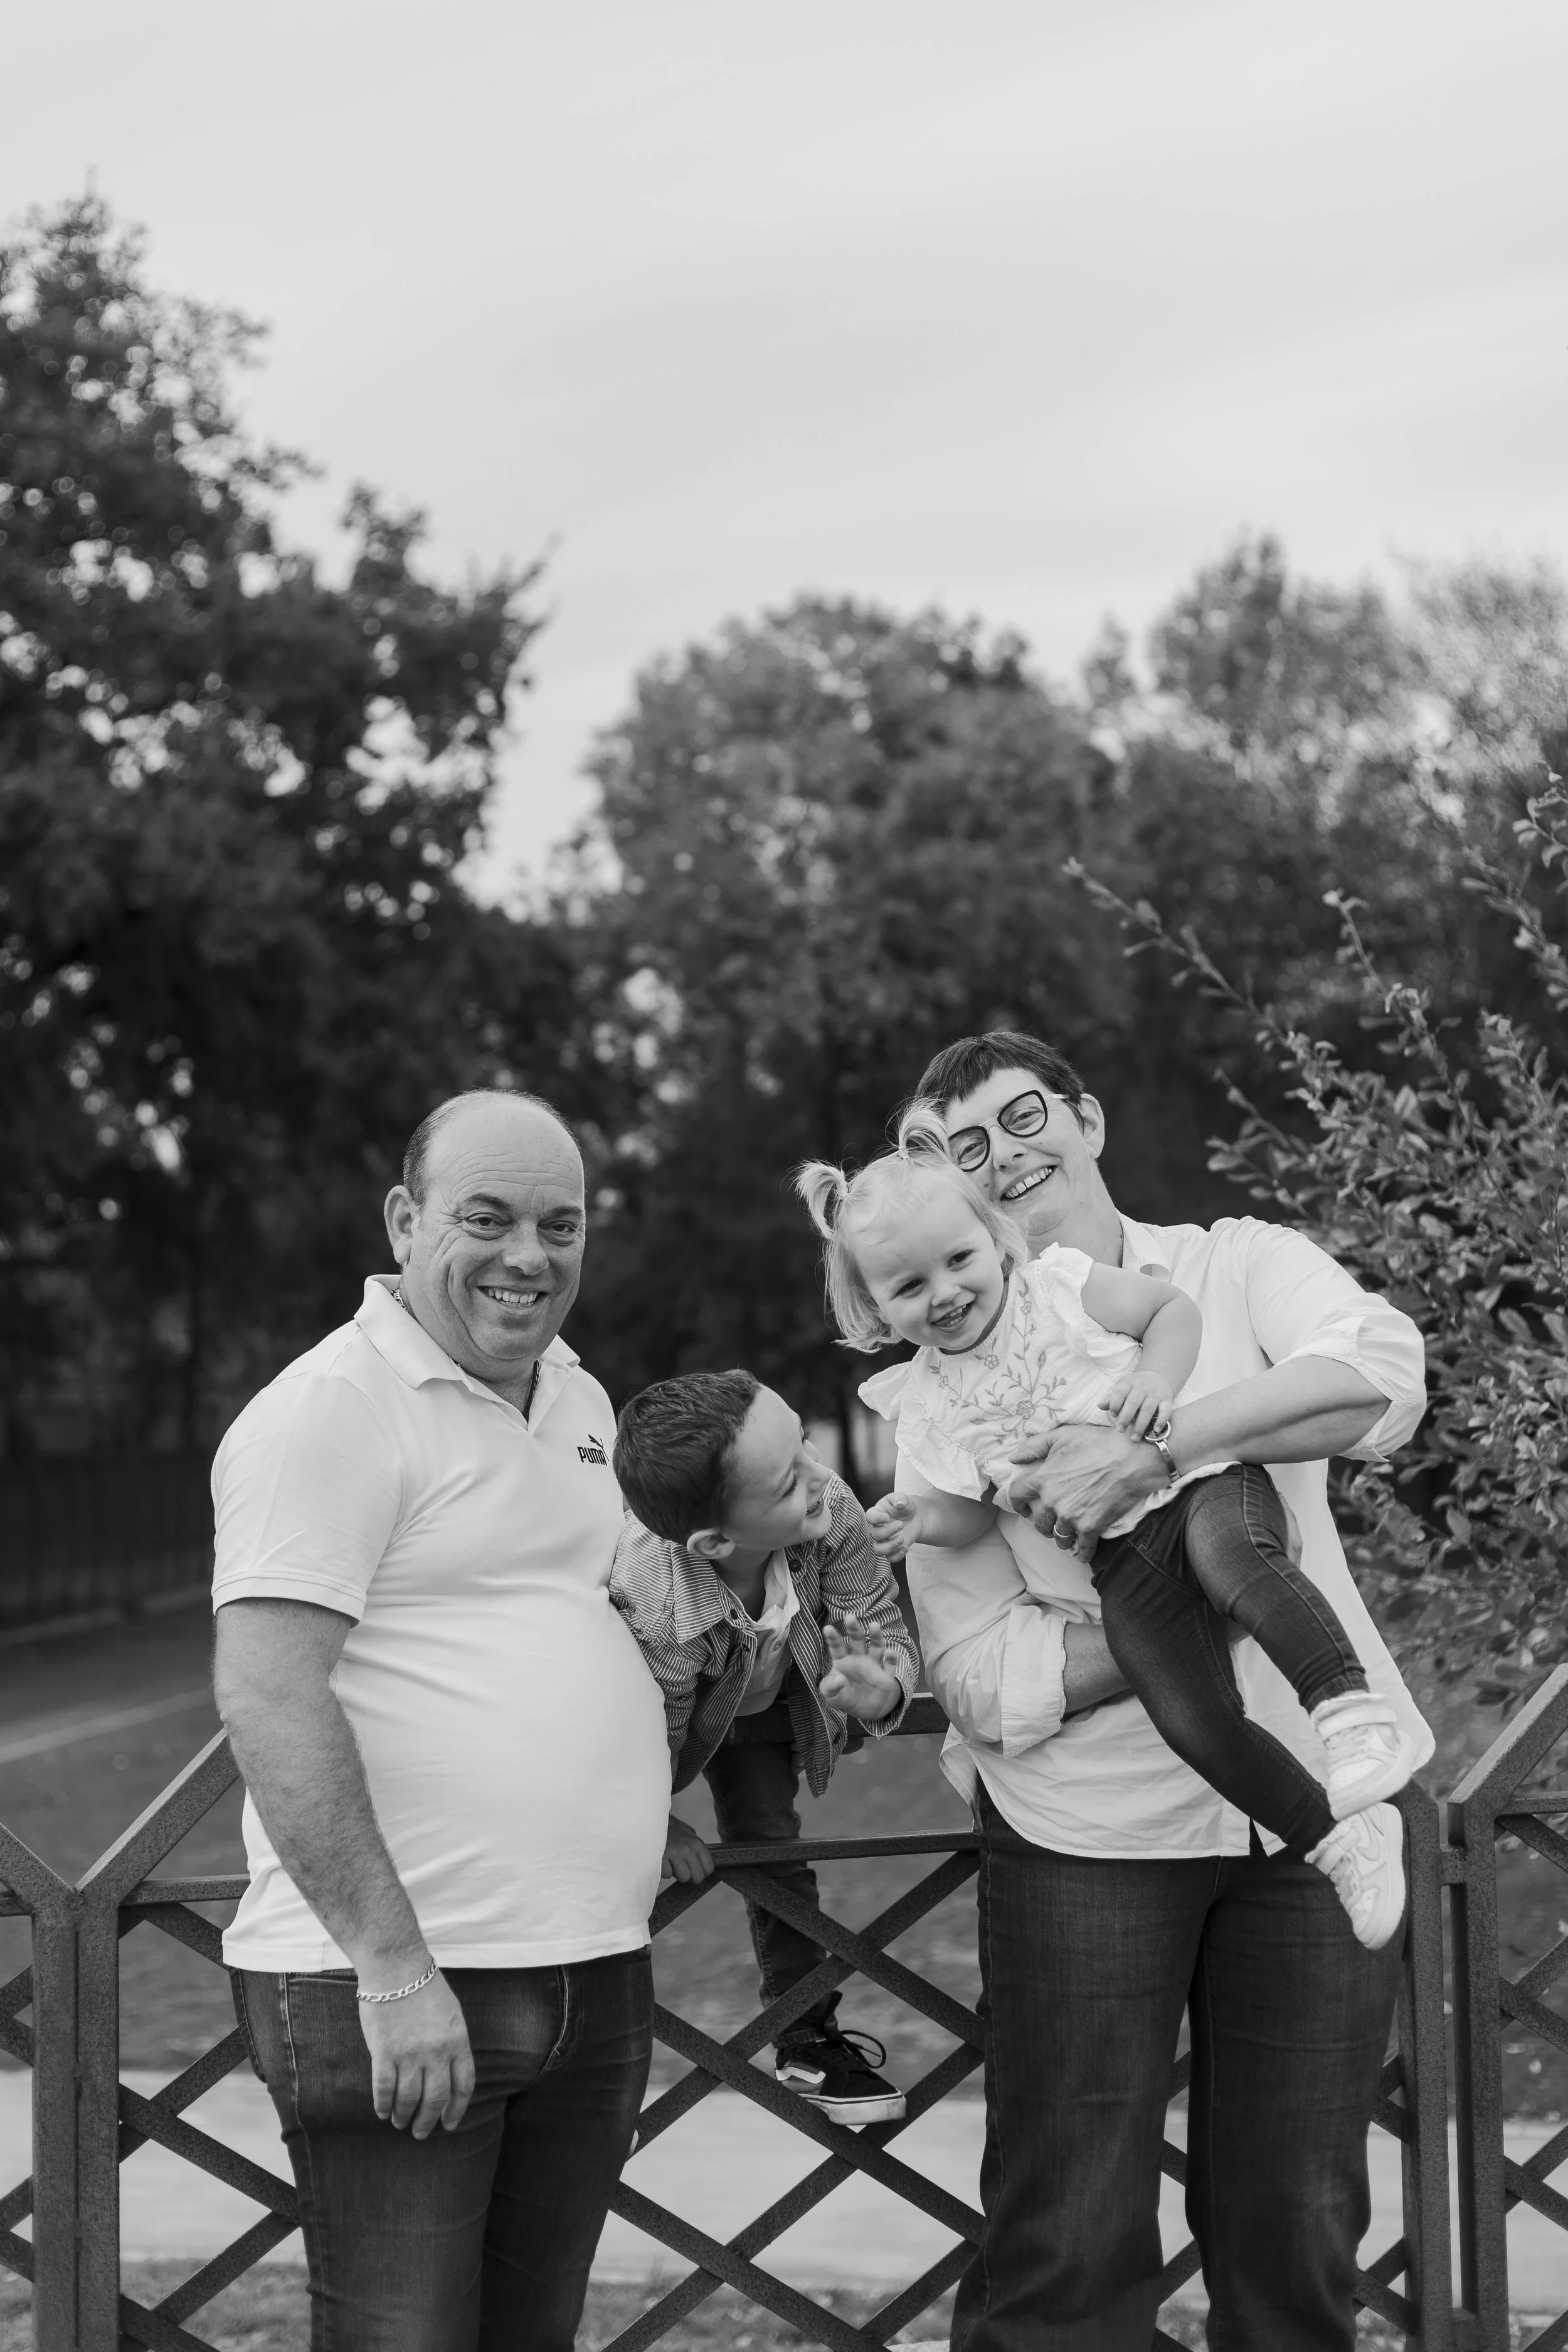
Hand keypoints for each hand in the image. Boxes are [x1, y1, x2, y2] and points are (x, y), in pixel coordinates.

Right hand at [357, 1964, 473, 2138]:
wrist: (396, 1967)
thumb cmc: (424, 1987)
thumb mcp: (451, 2013)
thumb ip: (452, 2043)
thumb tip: (449, 2074)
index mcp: (458, 2041)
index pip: (463, 2085)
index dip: (457, 2110)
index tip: (450, 2124)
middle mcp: (437, 2052)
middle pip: (436, 2099)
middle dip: (429, 2121)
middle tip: (421, 2133)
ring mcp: (410, 2054)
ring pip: (408, 2099)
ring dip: (404, 2116)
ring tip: (400, 2122)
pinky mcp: (384, 2053)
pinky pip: (383, 2089)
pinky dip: (383, 2105)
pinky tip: (382, 2112)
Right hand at [661, 1812, 714, 1885]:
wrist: (653, 1822)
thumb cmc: (672, 1829)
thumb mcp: (689, 1833)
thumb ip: (697, 1849)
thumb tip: (702, 1866)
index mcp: (696, 1843)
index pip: (709, 1868)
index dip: (703, 1872)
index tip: (697, 1871)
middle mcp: (687, 1849)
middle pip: (698, 1877)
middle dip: (692, 1876)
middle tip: (685, 1870)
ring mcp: (674, 1854)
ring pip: (683, 1878)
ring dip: (678, 1873)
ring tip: (673, 1863)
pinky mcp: (661, 1859)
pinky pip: (668, 1875)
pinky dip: (665, 1870)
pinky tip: (664, 1861)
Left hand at [819, 1616, 903, 1721]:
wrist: (864, 1711)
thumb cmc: (844, 1697)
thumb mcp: (831, 1695)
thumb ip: (830, 1687)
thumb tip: (839, 1677)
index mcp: (843, 1661)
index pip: (837, 1647)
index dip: (833, 1638)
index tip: (827, 1628)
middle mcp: (859, 1659)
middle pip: (857, 1641)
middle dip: (854, 1629)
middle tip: (850, 1617)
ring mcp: (874, 1666)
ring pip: (876, 1647)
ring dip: (876, 1636)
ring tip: (874, 1625)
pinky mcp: (886, 1676)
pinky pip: (890, 1665)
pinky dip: (891, 1658)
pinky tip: (890, 1653)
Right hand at [866, 1492, 924, 1560]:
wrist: (915, 1516)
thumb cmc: (904, 1506)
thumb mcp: (903, 1498)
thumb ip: (900, 1498)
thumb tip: (899, 1503)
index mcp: (877, 1513)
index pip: (869, 1517)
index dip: (876, 1519)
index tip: (886, 1517)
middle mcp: (878, 1528)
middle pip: (874, 1534)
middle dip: (887, 1531)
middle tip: (901, 1524)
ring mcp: (884, 1540)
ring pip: (878, 1550)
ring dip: (889, 1546)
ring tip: (902, 1539)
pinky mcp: (893, 1549)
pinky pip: (890, 1558)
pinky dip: (898, 1555)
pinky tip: (906, 1547)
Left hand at [1006, 1423, 1165, 1542]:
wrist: (1132, 1459)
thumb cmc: (1099, 1443)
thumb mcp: (1063, 1435)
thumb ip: (1034, 1446)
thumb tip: (1014, 1458)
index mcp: (1043, 1479)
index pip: (1017, 1496)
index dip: (1017, 1504)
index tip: (1023, 1508)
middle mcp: (1053, 1501)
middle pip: (1039, 1522)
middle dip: (1043, 1524)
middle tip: (1050, 1523)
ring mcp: (1071, 1517)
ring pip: (1059, 1537)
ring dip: (1062, 1538)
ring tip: (1067, 1536)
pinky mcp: (1091, 1527)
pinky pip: (1083, 1548)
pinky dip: (1082, 1553)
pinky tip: (1083, 1554)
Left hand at [1101, 1367, 1173, 1437]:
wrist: (1157, 1376)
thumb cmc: (1135, 1386)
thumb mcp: (1123, 1388)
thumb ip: (1112, 1398)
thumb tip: (1100, 1406)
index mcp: (1129, 1383)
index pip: (1120, 1391)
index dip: (1115, 1403)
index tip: (1113, 1415)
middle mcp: (1142, 1387)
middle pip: (1133, 1402)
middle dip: (1125, 1417)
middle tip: (1120, 1430)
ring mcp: (1155, 1393)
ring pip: (1148, 1409)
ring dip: (1140, 1425)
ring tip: (1134, 1437)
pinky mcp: (1167, 1400)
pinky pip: (1166, 1410)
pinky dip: (1161, 1420)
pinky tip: (1156, 1430)